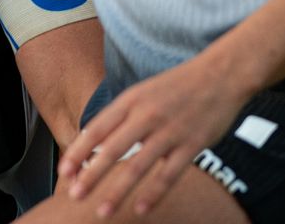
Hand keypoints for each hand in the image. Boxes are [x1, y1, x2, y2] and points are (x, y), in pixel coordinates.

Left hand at [57, 55, 251, 218]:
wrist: (221, 74)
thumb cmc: (177, 87)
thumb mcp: (142, 92)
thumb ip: (119, 117)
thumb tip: (92, 143)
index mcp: (130, 100)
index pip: (96, 129)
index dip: (77, 151)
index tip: (63, 172)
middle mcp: (146, 115)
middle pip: (111, 149)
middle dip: (90, 175)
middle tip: (74, 196)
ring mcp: (170, 130)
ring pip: (137, 166)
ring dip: (117, 192)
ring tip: (102, 211)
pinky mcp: (192, 144)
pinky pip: (169, 174)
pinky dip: (153, 194)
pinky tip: (140, 210)